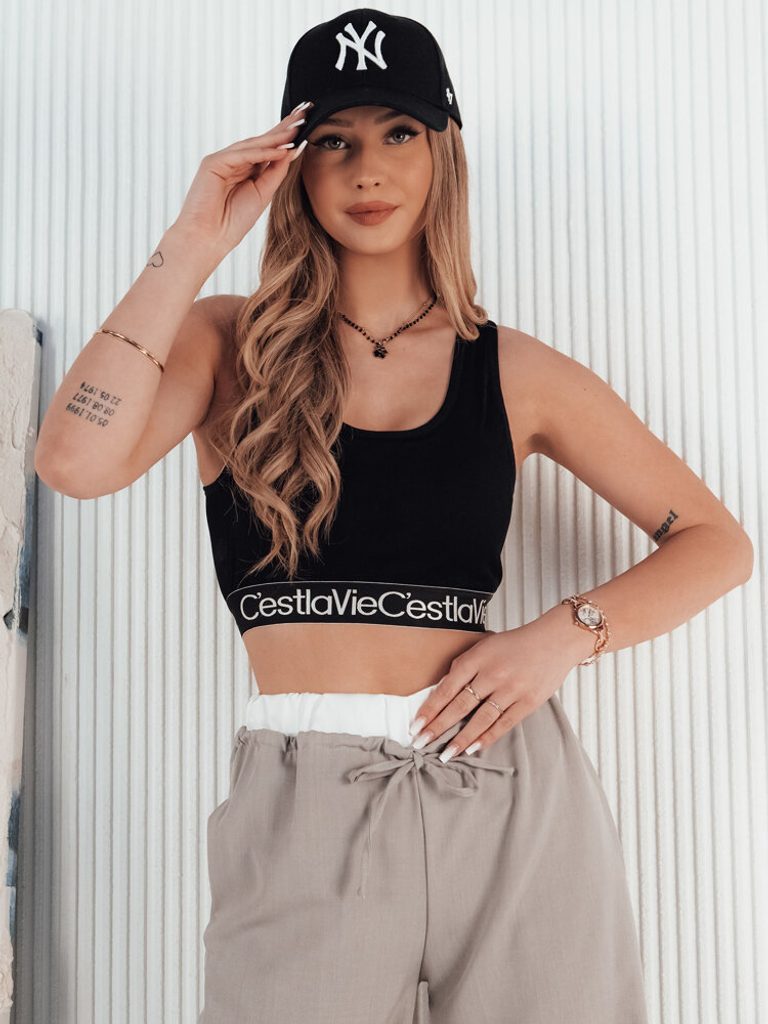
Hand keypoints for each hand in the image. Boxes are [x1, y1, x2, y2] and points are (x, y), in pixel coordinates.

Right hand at [173, 101, 312, 255]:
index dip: (287, 136)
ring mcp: (222, 160)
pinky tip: (280, 148)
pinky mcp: (213, 162)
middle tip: (305, 111)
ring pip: (253, 144)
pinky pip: (242, 154)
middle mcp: (233, 161)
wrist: (209, 238)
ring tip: (298, 126)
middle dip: (284, 127)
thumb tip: (292, 150)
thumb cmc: (233, 221)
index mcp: (245, 169)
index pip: (269, 148)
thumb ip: (275, 172)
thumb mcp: (263, 194)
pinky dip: (262, 152)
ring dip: (276, 136)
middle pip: (262, 140)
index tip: (307, 123)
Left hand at [408, 617, 578, 760]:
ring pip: (480, 719)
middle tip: (421, 743)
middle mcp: (493, 674)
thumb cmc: (515, 644)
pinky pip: (503, 724)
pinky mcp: (528, 702)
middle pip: (460, 705)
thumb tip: (443, 690)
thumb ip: (465, 666)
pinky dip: (486, 738)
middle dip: (438, 727)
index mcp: (478, 658)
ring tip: (445, 754)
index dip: (430, 708)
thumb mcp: (484, 646)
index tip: (416, 725)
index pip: (447, 687)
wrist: (555, 641)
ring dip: (460, 739)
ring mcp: (511, 689)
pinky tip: (472, 749)